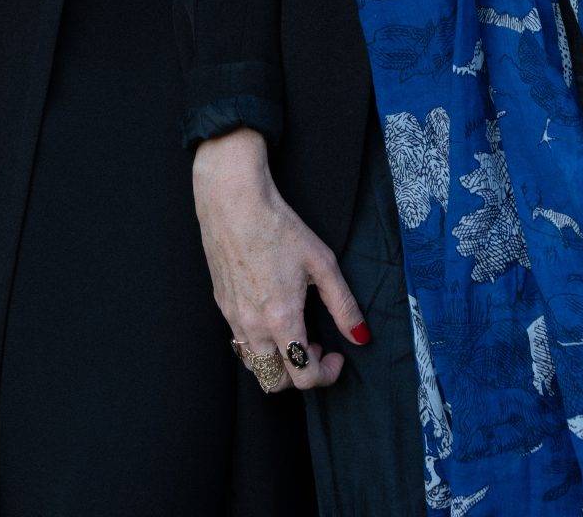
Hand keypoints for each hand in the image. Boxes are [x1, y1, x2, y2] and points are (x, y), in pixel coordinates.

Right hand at [192, 127, 369, 392]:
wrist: (233, 201)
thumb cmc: (279, 226)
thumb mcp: (322, 262)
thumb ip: (343, 305)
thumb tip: (361, 337)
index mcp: (281, 319)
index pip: (303, 376)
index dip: (326, 375)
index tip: (338, 355)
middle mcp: (253, 327)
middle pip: (275, 382)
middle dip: (301, 374)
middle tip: (317, 345)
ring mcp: (233, 318)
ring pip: (255, 366)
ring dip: (279, 362)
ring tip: (295, 331)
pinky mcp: (221, 305)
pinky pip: (240, 343)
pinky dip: (260, 345)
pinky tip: (272, 315)